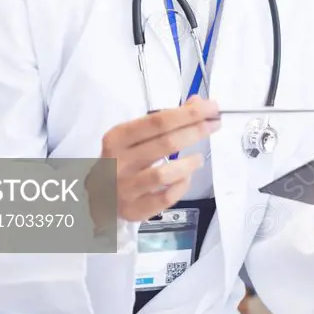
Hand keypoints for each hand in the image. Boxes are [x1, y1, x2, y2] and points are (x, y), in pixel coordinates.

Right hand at [91, 96, 219, 223]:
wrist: (99, 195)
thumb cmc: (123, 159)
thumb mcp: (137, 135)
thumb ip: (167, 119)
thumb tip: (197, 103)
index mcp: (118, 138)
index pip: (157, 121)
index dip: (188, 114)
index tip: (211, 108)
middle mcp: (118, 162)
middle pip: (164, 144)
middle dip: (195, 132)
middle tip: (214, 125)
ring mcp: (125, 188)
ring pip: (163, 174)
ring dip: (188, 164)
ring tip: (199, 158)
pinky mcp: (134, 210)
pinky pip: (164, 198)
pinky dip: (180, 186)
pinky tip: (185, 178)